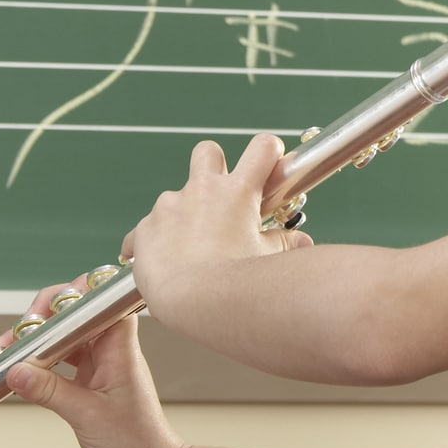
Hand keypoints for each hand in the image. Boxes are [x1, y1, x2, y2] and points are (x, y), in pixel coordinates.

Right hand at [0, 274, 185, 447]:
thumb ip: (49, 390)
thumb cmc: (135, 442)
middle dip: (40, 321)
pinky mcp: (90, 381)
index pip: (99, 302)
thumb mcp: (86, 415)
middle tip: (12, 336)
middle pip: (74, 317)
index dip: (70, 297)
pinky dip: (39, 365)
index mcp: (120, 347)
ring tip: (6, 350)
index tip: (40, 310)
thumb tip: (15, 370)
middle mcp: (111, 350)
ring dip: (36, 343)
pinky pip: (60, 363)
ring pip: (63, 340)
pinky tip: (19, 370)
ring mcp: (100, 364)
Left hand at [121, 135, 312, 333]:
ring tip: (189, 246)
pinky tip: (159, 260)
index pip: (262, 148)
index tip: (269, 165)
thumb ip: (283, 244)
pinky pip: (147, 228)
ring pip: (174, 195)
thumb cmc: (236, 281)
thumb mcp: (269, 258)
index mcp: (238, 191)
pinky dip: (154, 240)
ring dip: (182, 212)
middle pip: (208, 152)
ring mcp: (170, 207)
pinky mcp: (146, 228)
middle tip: (221, 195)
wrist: (193, 299)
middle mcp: (202, 190)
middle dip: (214, 166)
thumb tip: (302, 243)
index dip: (268, 151)